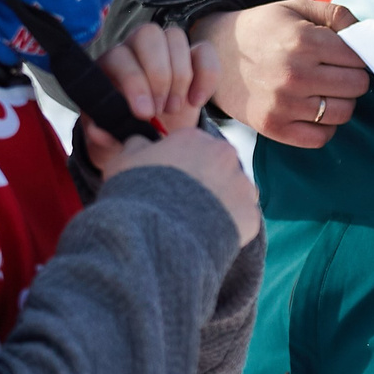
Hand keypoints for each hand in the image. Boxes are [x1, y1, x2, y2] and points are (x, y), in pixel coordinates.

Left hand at [93, 22, 218, 136]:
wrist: (153, 138)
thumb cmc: (126, 132)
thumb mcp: (108, 136)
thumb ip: (100, 133)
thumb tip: (100, 131)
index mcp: (109, 64)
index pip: (120, 56)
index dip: (134, 83)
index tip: (144, 114)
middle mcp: (136, 49)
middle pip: (148, 34)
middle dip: (159, 74)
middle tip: (160, 109)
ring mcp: (166, 49)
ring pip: (175, 37)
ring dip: (179, 77)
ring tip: (173, 108)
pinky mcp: (194, 57)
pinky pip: (205, 50)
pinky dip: (206, 76)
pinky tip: (196, 101)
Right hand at [97, 128, 260, 243]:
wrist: (155, 234)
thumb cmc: (136, 194)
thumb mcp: (124, 161)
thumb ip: (137, 145)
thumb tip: (141, 142)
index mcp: (195, 137)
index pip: (193, 147)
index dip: (180, 167)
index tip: (170, 183)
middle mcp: (224, 155)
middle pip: (217, 167)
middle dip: (204, 183)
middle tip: (183, 205)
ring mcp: (241, 185)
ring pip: (233, 192)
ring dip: (219, 203)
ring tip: (195, 224)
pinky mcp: (250, 215)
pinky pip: (241, 220)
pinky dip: (228, 227)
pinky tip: (207, 236)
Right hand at [195, 0, 369, 147]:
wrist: (214, 53)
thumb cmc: (263, 29)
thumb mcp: (297, 8)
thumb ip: (336, 14)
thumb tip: (366, 34)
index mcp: (303, 41)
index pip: (359, 57)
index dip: (358, 55)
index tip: (346, 55)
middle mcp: (294, 74)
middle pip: (356, 86)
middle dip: (353, 78)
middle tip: (336, 73)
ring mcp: (283, 104)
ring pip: (343, 113)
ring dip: (341, 102)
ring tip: (325, 91)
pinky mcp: (273, 127)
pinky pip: (321, 138)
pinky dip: (324, 127)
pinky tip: (313, 110)